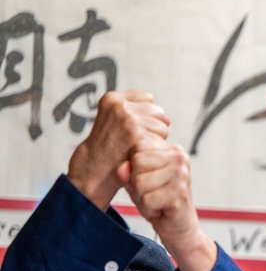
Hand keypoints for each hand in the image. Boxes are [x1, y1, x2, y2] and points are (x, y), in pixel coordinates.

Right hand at [66, 91, 169, 209]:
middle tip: (131, 142)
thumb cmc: (107, 150)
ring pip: (162, 126)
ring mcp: (128, 119)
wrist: (91, 173)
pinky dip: (155, 149)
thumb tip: (168, 120)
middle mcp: (120, 106)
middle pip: (158, 111)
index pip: (148, 97)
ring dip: (154, 139)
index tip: (129, 130)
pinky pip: (162, 138)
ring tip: (134, 148)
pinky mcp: (137, 134)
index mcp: (112, 98)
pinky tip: (139, 154)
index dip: (144, 116)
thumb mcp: (114, 122)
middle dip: (151, 127)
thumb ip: (138, 113)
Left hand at [126, 139, 216, 270]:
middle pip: (137, 163)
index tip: (148, 181)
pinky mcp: (180, 194)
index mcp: (172, 150)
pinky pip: (147, 199)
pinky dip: (148, 209)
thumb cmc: (159, 202)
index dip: (135, 169)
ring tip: (156, 201)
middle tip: (152, 193)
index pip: (137, 148)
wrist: (179, 228)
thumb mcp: (138, 182)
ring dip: (142, 198)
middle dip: (137, 183)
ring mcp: (182, 175)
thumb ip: (127, 172)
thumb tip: (122, 168)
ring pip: (140, 182)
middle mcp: (180, 159)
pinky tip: (160, 210)